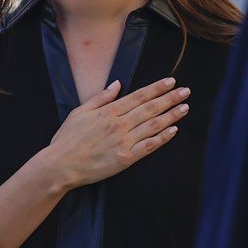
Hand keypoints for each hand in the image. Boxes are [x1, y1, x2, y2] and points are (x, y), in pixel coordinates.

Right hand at [46, 77, 189, 188]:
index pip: (139, 96)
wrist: (61, 165)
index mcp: (109, 111)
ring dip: (171, 115)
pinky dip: (162, 137)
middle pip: (150, 108)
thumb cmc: (67, 139)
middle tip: (186, 91)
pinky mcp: (126, 158)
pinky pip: (149, 146)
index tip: (171, 81)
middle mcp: (119, 124)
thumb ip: (101, 97)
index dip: (157, 88)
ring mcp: (124, 141)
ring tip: (185, 108)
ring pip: (153, 125)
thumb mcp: (80, 112)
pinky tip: (173, 130)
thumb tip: (117, 84)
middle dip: (170, 98)